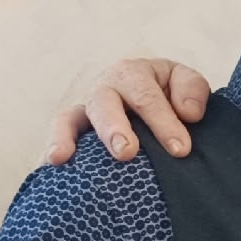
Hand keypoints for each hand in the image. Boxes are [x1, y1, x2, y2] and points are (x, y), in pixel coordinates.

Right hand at [44, 58, 212, 165]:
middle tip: (126, 152)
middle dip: (113, 128)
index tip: (180, 149)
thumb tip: (188, 113)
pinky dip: (51, 149)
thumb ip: (191, 90)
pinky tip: (49, 166)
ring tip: (62, 157)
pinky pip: (58, 138)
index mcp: (134, 74)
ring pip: (70, 118)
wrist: (158, 100)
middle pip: (103, 104)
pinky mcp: (75, 131)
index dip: (163, 123)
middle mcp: (106, 89)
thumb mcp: (186, 83)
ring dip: (66, 137)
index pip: (146, 97)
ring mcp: (86, 110)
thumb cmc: (172, 94)